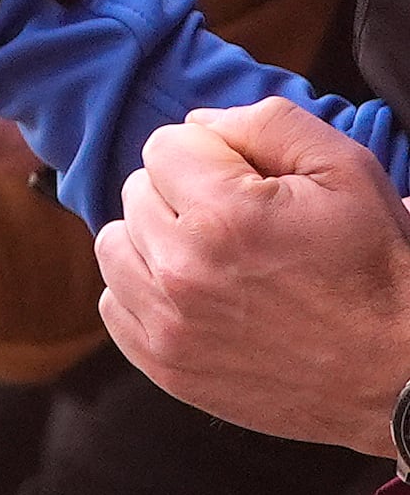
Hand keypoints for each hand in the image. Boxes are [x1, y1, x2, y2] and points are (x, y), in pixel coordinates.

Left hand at [96, 99, 409, 446]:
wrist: (394, 370)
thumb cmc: (375, 269)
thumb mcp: (347, 171)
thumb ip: (268, 124)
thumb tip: (199, 123)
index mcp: (225, 215)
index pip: (164, 146)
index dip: (211, 155)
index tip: (248, 183)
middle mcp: (182, 270)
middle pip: (137, 191)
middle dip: (184, 195)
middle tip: (242, 224)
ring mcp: (167, 323)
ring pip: (115, 243)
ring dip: (156, 240)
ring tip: (217, 256)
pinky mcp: (162, 364)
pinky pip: (113, 300)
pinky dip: (146, 290)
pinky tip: (199, 294)